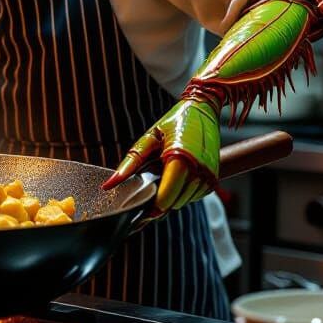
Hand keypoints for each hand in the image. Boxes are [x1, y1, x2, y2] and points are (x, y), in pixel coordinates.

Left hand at [102, 99, 219, 218]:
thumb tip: (110, 184)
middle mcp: (197, 170)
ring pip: (184, 202)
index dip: (152, 207)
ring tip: (166, 175)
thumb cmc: (173, 122)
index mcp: (179, 158)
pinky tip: (178, 176)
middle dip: (160, 200)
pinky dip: (184, 192)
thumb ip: (130, 163)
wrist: (203, 110)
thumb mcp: (149, 138)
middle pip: (173, 203)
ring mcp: (208, 175)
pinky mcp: (213, 178)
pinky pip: (194, 196)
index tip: (140, 211)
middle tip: (150, 185)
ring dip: (172, 196)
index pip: (166, 197)